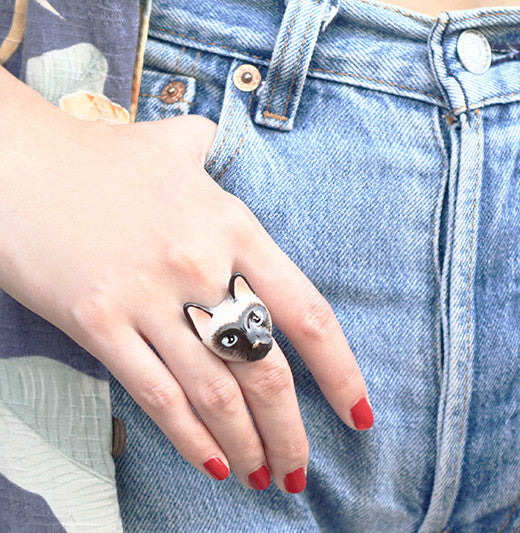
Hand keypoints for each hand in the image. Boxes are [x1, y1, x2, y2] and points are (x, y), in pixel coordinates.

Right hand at [0, 71, 371, 492]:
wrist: (15, 162)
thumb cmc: (101, 157)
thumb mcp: (174, 144)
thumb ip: (209, 149)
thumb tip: (219, 140)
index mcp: (235, 228)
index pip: (308, 314)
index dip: (340, 373)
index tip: (358, 413)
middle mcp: (202, 267)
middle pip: (267, 370)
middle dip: (292, 432)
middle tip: (301, 469)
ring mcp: (149, 298)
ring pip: (215, 393)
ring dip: (246, 445)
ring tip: (263, 476)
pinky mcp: (99, 323)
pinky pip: (155, 395)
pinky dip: (188, 437)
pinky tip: (211, 463)